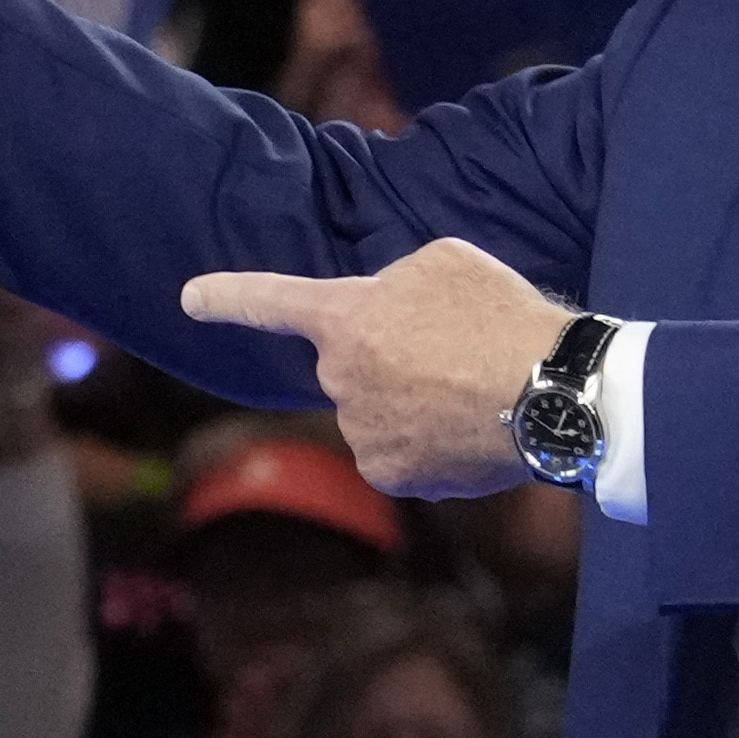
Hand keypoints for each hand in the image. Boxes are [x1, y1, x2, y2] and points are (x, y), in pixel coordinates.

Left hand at [175, 235, 571, 497]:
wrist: (549, 392)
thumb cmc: (501, 316)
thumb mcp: (444, 261)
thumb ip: (395, 284)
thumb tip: (389, 314)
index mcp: (345, 317)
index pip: (272, 302)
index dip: (228, 297)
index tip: (188, 298)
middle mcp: (339, 377)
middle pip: (351, 363)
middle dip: (387, 357)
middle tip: (450, 351)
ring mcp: (361, 431)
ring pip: (376, 410)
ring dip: (410, 400)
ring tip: (468, 387)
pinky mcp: (388, 475)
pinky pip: (397, 452)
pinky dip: (425, 442)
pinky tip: (465, 426)